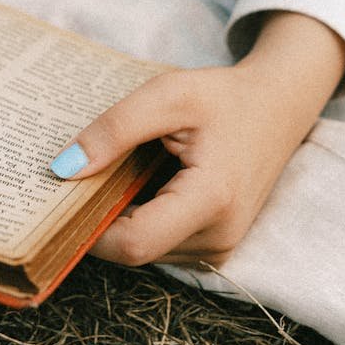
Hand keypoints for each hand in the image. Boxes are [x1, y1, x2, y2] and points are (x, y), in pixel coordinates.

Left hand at [50, 12, 344, 266]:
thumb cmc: (225, 97)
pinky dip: (142, 218)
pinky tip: (140, 182)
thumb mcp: (168, 95)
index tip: (64, 193)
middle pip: (135, 249)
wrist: (280, 105)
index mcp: (211, 200)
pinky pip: (162, 243)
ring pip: (146, 250)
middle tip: (84, 174)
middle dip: (102, 217)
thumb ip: (116, 129)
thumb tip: (63, 169)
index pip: (133, 244)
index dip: (89, 226)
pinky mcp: (217, 244)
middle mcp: (219, 236)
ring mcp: (221, 246)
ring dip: (122, 217)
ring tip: (119, 171)